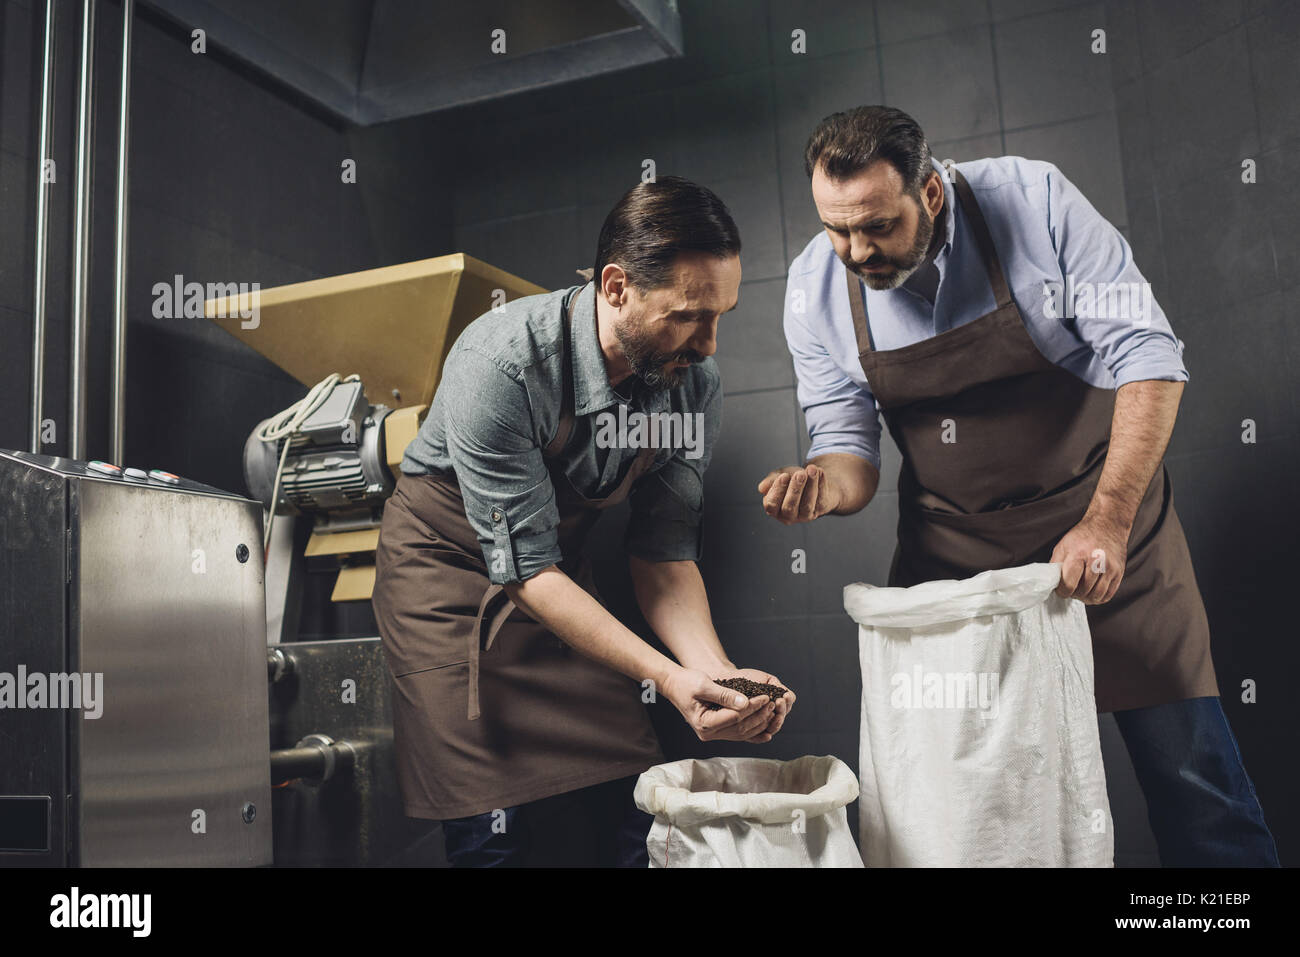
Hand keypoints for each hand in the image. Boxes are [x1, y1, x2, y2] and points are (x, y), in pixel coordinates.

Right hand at [660, 666, 780, 742]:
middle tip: (772, 703)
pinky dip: (753, 730)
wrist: (675, 685)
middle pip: (741, 728)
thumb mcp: (704, 685)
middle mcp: (709, 733)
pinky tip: (766, 727)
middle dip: (758, 716)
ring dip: (758, 722)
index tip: (765, 697)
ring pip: (742, 733)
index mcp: (704, 723)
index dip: (752, 707)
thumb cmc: (686, 683)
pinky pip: (738, 733)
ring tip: (771, 709)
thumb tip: (745, 702)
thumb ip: (724, 694)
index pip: (735, 717)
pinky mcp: (718, 730)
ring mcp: (713, 733)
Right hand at [758, 464, 837, 524]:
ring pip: (807, 505)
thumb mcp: (779, 476)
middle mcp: (789, 516)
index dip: (777, 491)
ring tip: (811, 470)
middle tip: (800, 474)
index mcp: (774, 509)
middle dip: (795, 490)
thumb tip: (762, 488)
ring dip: (810, 487)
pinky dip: (821, 483)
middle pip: (790, 507)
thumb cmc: (792, 480)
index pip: (772, 504)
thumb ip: (771, 481)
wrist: (812, 480)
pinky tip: (820, 471)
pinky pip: (821, 498)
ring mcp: (805, 515)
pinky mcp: (821, 509)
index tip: (784, 476)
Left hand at [1050, 511, 1128, 603]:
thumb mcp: (1063, 546)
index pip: (1069, 584)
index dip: (1062, 592)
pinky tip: (1092, 592)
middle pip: (1083, 591)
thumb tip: (1052, 584)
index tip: (1061, 590)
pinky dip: (1098, 598)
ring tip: (1080, 592)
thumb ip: (1056, 566)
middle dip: (1074, 595)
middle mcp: (1096, 561)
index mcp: (1078, 554)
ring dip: (1086, 598)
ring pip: (1096, 596)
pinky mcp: (1119, 572)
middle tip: (1071, 590)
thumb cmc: (1083, 536)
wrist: (1107, 525)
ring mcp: (1110, 568)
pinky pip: (1108, 595)